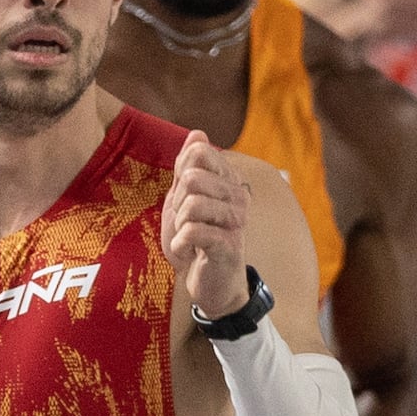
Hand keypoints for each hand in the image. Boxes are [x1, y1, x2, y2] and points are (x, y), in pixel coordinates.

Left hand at [161, 128, 252, 316]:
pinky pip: (193, 231)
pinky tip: (188, 253)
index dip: (180, 173)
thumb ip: (188, 166)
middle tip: (185, 223)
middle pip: (192, 177)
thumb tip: (197, 132)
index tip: (184, 197)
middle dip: (177, 203)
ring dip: (179, 226)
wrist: (212, 283)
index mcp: (229, 180)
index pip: (200, 151)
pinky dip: (180, 245)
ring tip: (187, 238)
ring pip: (192, 204)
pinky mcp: (229, 246)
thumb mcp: (185, 198)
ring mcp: (237, 221)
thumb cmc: (198, 240)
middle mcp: (239, 196)